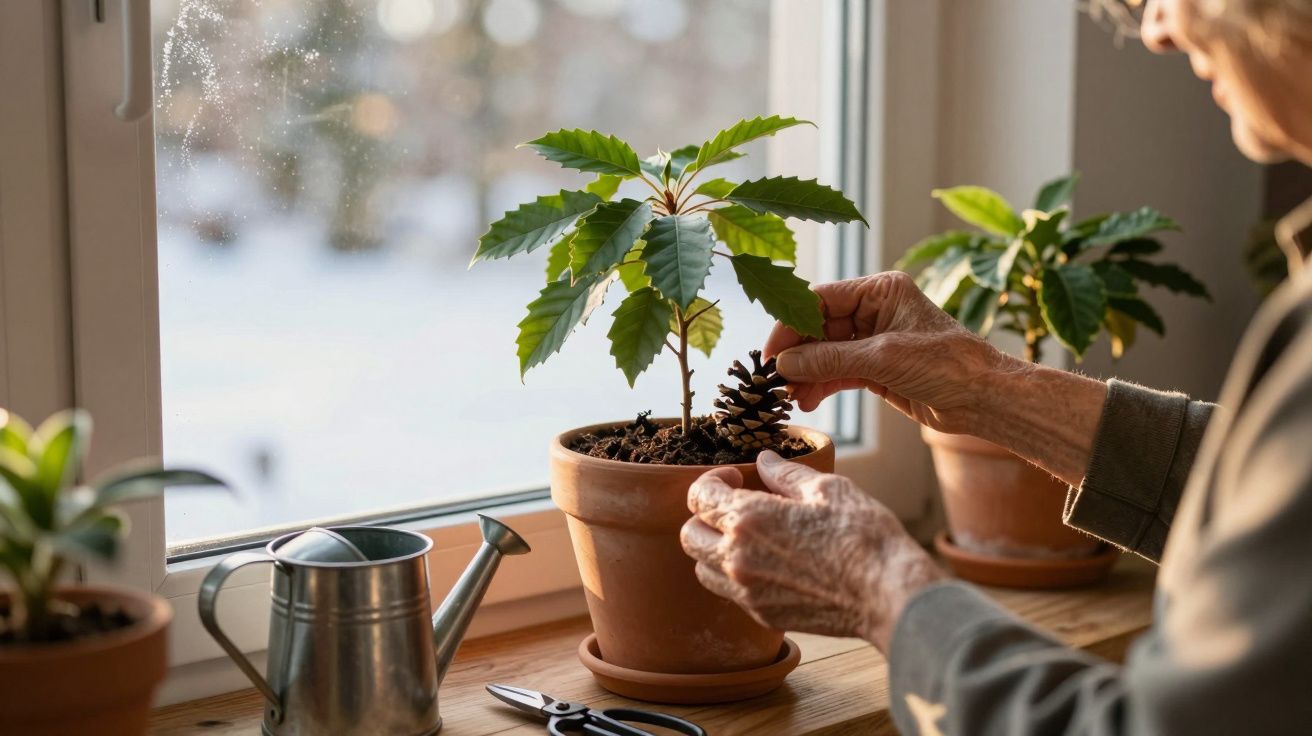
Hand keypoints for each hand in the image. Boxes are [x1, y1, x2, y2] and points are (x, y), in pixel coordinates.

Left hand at [680, 451, 944, 650]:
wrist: (887, 594)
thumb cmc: (863, 536)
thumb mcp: (827, 489)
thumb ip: (786, 473)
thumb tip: (764, 460)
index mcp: (749, 519)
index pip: (699, 497)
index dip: (711, 481)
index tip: (735, 478)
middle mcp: (738, 558)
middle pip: (690, 535)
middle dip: (704, 516)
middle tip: (734, 505)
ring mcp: (748, 591)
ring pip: (702, 569)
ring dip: (714, 548)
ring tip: (746, 535)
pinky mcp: (763, 614)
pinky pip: (729, 592)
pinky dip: (735, 574)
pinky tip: (766, 561)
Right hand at [764, 271, 1108, 486]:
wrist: (985, 399)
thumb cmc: (948, 365)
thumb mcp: (883, 358)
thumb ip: (829, 359)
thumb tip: (784, 364)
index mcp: (880, 291)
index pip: (820, 299)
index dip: (791, 324)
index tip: (770, 353)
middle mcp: (875, 311)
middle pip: (818, 327)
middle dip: (796, 354)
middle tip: (776, 380)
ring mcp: (874, 341)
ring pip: (824, 352)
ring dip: (806, 373)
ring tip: (791, 397)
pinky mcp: (876, 369)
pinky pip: (837, 372)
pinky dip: (821, 385)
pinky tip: (808, 400)